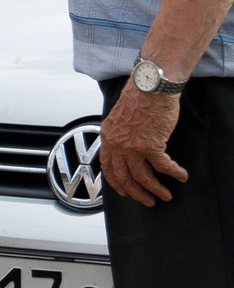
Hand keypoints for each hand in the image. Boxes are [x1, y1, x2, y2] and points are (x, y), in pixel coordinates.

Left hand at [100, 83, 186, 205]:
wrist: (150, 87)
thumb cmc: (138, 98)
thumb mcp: (119, 118)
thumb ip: (119, 134)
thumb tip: (127, 148)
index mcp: (107, 137)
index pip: (107, 166)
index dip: (116, 182)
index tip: (123, 191)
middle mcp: (116, 144)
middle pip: (123, 177)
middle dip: (136, 192)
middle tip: (146, 200)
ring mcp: (132, 146)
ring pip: (142, 176)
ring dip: (155, 189)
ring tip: (165, 195)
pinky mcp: (151, 145)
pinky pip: (163, 166)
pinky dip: (173, 173)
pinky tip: (181, 176)